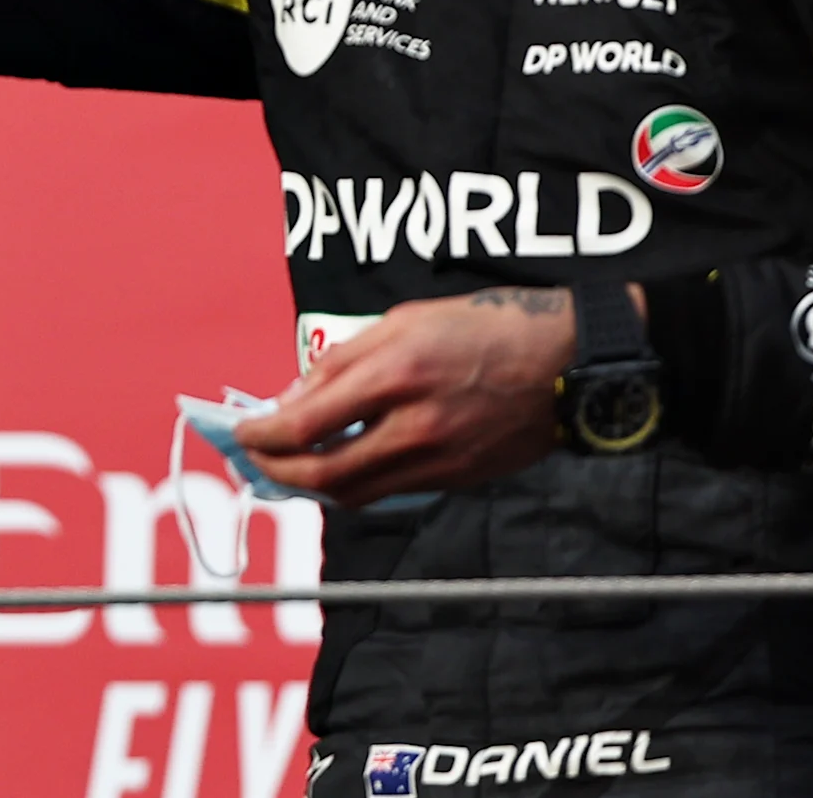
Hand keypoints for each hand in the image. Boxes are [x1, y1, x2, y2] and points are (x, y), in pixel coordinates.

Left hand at [233, 286, 609, 502]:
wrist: (568, 359)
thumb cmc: (486, 325)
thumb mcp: (405, 319)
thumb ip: (343, 360)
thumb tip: (293, 396)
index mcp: (397, 374)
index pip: (307, 424)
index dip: (264, 435)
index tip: (243, 432)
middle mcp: (415, 426)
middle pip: (324, 474)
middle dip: (278, 472)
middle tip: (257, 460)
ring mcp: (439, 460)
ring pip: (355, 494)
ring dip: (312, 485)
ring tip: (291, 466)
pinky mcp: (458, 479)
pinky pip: (391, 491)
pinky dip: (356, 483)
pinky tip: (342, 463)